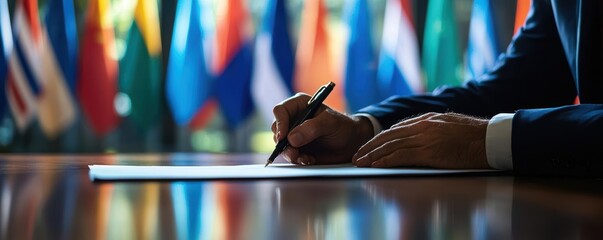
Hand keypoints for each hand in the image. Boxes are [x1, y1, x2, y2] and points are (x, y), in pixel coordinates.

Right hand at [272, 94, 373, 164]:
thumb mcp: (330, 123)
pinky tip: (310, 160)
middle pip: (277, 129)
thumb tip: (291, 139)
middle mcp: (294, 119)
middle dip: (283, 143)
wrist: (351, 143)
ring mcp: (294, 134)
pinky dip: (298, 160)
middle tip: (294, 152)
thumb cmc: (343, 127)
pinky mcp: (297, 148)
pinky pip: (290, 155)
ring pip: (281, 145)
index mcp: (300, 105)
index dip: (280, 123)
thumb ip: (311, 129)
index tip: (283, 137)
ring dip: (291, 154)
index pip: (280, 111)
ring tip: (306, 158)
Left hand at [353, 112, 489, 168]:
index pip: (395, 129)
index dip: (379, 139)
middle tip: (356, 155)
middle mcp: (421, 126)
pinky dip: (385, 161)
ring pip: (390, 146)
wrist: (489, 139)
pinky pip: (401, 156)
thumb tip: (416, 133)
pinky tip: (375, 166)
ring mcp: (424, 138)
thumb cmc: (473, 134)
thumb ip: (431, 126)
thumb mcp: (448, 123)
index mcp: (426, 119)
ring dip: (372, 156)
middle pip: (387, 136)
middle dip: (369, 147)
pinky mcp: (428, 152)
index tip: (369, 147)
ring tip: (360, 163)